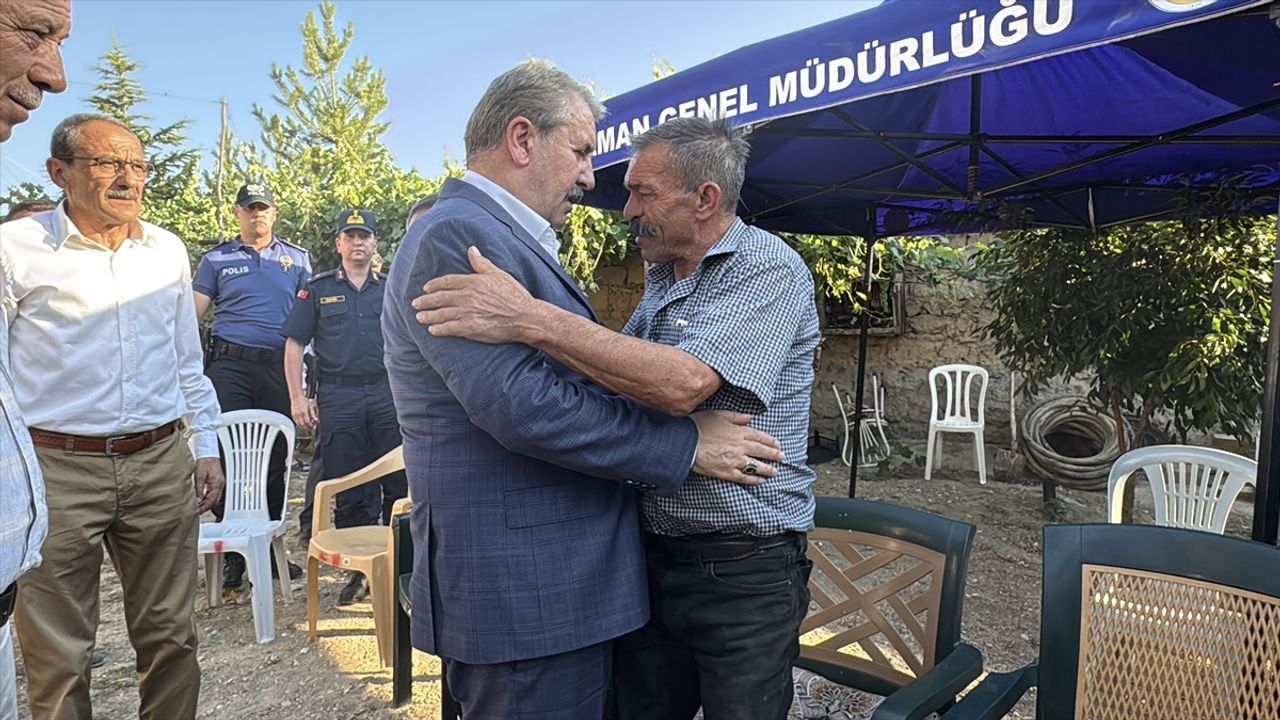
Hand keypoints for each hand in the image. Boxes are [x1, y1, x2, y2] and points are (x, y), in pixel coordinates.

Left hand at [194, 458, 224, 513]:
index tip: (197, 512)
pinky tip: (201, 500)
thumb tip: (198, 500)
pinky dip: (207, 499)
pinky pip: (213, 494)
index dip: (204, 508)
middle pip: (214, 502)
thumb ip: (199, 489)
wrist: (208, 454)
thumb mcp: (200, 476)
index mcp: (217, 484)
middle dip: (206, 507)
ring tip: (198, 507)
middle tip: (197, 512)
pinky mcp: (216, 483)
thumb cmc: (205, 462)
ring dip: (207, 504)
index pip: (212, 501)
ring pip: (214, 499)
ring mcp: (219, 485)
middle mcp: (220, 486)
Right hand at [291, 395, 318, 428]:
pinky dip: (299, 424)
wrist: (296, 397)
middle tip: (310, 426)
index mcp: (304, 412)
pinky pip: (295, 422)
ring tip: (306, 425)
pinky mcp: (293, 415)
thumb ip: (313, 414)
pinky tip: (302, 422)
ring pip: (298, 424)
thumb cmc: (304, 400)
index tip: (312, 425)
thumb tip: (316, 420)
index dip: (310, 425)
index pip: (307, 422)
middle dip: (307, 427)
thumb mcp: (310, 406)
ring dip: (303, 426)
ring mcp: (295, 415)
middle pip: (302, 425)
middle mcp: (299, 414)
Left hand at [411, 246, 535, 343]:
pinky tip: (432, 330)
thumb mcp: (498, 274)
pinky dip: (439, 329)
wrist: (524, 317)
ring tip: (419, 317)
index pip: (447, 281)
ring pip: (442, 313)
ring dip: (429, 316)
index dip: (434, 285)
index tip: (426, 288)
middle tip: (416, 304)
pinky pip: (450, 328)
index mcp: (473, 282)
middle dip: (426, 301)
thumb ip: (482, 263)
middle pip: (440, 298)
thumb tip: (472, 250)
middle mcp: (467, 296)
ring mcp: (467, 313)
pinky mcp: (470, 328)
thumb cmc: (514, 295)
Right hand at [690, 410, 783, 485]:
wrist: (685, 443)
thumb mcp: (718, 415)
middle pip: (761, 451)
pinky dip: (754, 480)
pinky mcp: (726, 472)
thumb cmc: (699, 426)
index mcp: (738, 432)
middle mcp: (740, 447)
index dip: (770, 441)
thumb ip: (736, 417)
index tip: (778, 444)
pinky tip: (761, 481)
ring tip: (775, 471)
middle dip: (773, 454)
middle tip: (782, 457)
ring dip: (767, 469)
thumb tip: (750, 417)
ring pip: (756, 466)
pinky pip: (744, 478)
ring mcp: (734, 461)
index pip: (759, 436)